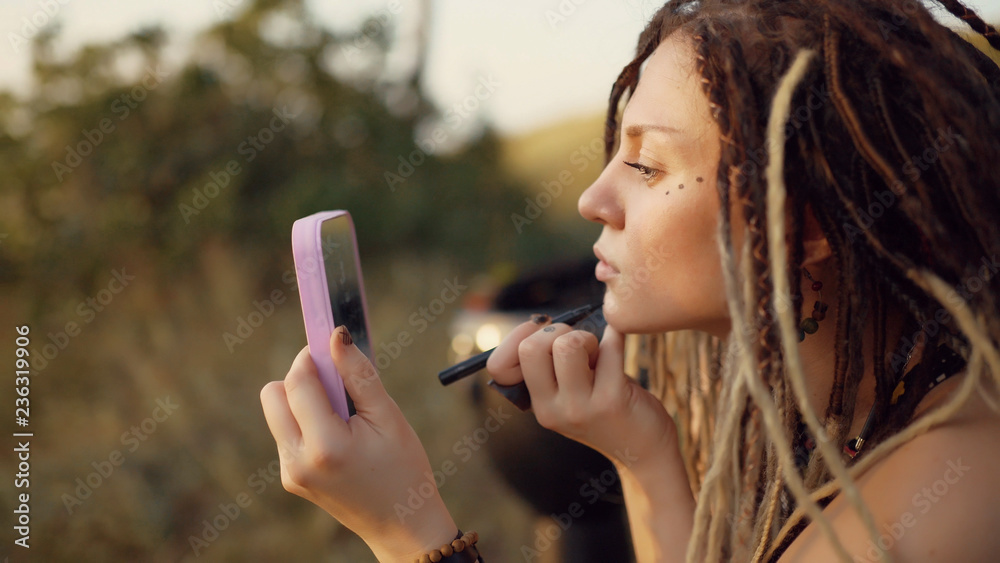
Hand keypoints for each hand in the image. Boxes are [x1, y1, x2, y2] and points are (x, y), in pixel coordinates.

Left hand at [259, 326, 456, 561]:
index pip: (298, 381)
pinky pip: (287, 433)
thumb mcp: (389, 418)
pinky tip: (340, 436)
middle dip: (301, 377)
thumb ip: (359, 375)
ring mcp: (290, 473)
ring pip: (278, 412)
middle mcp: (297, 460)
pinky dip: (307, 422)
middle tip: (337, 381)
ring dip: (304, 401)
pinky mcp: (291, 478)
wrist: (402, 527)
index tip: (328, 341)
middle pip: (273, 393)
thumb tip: (336, 336)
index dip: (311, 355)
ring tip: (345, 416)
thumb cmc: (405, 470)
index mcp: (324, 445)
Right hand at [486, 317, 677, 471]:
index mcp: (537, 404)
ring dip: (585, 336)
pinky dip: (614, 333)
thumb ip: (552, 365)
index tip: (543, 333)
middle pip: (531, 348)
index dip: (517, 337)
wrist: (644, 451)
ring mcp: (580, 407)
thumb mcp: (569, 393)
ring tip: (598, 351)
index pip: (499, 366)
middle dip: (555, 331)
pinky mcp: (611, 400)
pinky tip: (617, 338)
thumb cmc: (607, 407)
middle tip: (577, 344)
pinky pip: (609, 346)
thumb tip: (544, 322)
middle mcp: (552, 410)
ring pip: (568, 345)